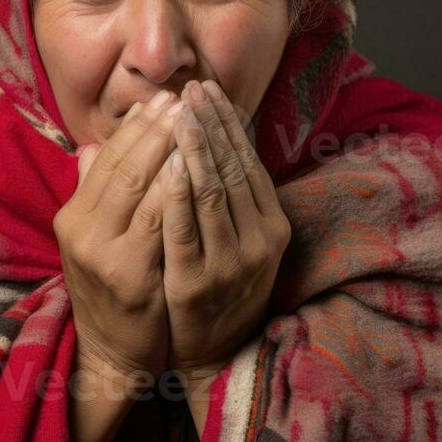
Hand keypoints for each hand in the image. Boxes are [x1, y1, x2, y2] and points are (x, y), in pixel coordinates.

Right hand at [53, 91, 180, 381]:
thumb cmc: (114, 289)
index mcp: (74, 216)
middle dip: (154, 128)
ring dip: (164, 147)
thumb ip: (96, 192)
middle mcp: (80, 230)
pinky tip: (188, 164)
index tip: (163, 99)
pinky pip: (155, 222)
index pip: (106, 158)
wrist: (114, 352)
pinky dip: (170, 189)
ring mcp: (101, 253)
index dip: (136, 127)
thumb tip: (94, 144)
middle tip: (182, 97)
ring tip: (190, 117)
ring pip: (136, 185)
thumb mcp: (97, 239)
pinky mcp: (128, 275)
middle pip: (121, 165)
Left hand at [158, 80, 291, 380]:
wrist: (217, 354)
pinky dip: (178, 195)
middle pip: (232, 170)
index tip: (208, 89)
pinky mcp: (197, 282)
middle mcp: (258, 240)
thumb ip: (231, 196)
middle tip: (191, 88)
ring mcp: (230, 262)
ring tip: (179, 111)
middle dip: (210, 125)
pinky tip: (171, 164)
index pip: (248, 162)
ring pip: (212, 193)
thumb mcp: (242, 241)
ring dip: (195, 148)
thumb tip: (215, 137)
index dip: (227, 123)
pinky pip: (185, 230)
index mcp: (271, 225)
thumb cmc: (225, 288)